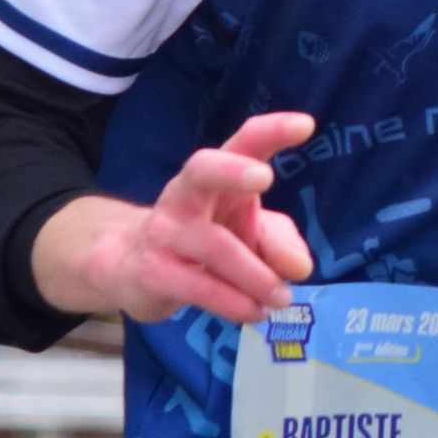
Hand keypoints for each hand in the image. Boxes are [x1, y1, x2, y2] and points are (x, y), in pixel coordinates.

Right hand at [29, 113, 317, 325]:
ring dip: (255, 275)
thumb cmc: (205, 238)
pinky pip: (197, 286)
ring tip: (282, 297)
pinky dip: (232, 302)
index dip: (272, 131)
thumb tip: (299, 267)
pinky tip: (254, 312)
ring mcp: (165, 231)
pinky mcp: (153, 271)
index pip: (243, 142)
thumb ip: (278, 242)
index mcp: (217, 176)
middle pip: (203, 170)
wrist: (131, 267)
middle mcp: (186, 194)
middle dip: (232, 170)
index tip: (305, 125)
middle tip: (264, 179)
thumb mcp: (248, 235)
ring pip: (214, 246)